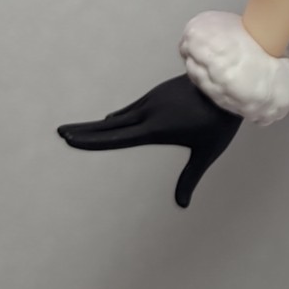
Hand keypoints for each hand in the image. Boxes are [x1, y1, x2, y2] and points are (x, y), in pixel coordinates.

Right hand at [59, 75, 242, 208]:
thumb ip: (190, 178)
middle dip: (84, 130)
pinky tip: (111, 119)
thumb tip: (183, 204)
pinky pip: (132, 108)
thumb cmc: (218, 122)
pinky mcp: (158, 93)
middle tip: (60, 132)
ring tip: (79, 130)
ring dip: (99, 123)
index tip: (69, 139)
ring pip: (119, 115)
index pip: (115, 137)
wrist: (228, 85)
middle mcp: (148, 112)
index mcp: (155, 128)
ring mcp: (152, 100)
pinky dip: (118, 116)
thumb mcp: (205, 153)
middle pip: (108, 124)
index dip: (90, 139)